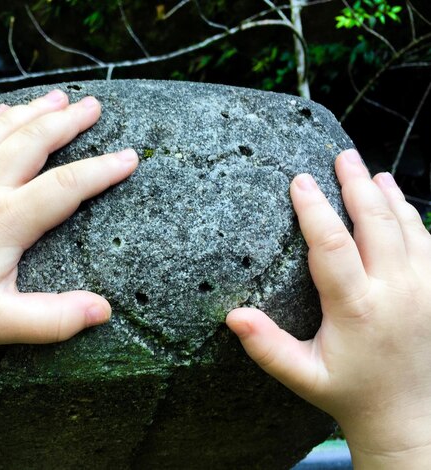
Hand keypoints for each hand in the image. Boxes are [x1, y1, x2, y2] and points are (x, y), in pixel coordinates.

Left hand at [0, 89, 138, 357]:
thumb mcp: (1, 324)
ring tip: (60, 98)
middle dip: (71, 121)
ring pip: (2, 128)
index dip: (103, 170)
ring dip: (34, 111)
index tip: (130, 157)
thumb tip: (105, 310)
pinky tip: (4, 112)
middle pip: (36, 140)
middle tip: (95, 106)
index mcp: (5, 219)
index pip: (67, 185)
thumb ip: (55, 319)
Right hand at [226, 149, 430, 467]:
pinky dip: (412, 215)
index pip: (332, 245)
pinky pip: (427, 241)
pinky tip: (398, 201)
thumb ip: (267, 347)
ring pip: (407, 226)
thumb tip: (233, 315)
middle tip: (341, 156)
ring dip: (387, 195)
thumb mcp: (301, 375)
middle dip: (356, 185)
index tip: (299, 180)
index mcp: (357, 309)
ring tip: (369, 170)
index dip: (314, 209)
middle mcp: (395, 291)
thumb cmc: (348, 392)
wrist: (408, 413)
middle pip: (376, 223)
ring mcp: (423, 289)